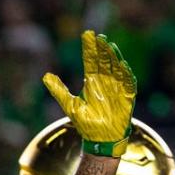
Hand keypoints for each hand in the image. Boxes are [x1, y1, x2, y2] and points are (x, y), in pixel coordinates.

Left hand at [43, 30, 136, 156]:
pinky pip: (128, 84)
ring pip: (116, 68)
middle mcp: (105, 81)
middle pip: (104, 61)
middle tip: (98, 37)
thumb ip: (59, 90)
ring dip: (113, 57)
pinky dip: (126, 75)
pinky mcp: (127, 98)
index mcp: (92, 81)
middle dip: (102, 49)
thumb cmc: (86, 123)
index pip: (91, 60)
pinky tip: (123, 65)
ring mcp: (117, 88)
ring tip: (109, 46)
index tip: (87, 34)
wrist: (100, 140)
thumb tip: (45, 76)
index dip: (89, 48)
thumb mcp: (70, 105)